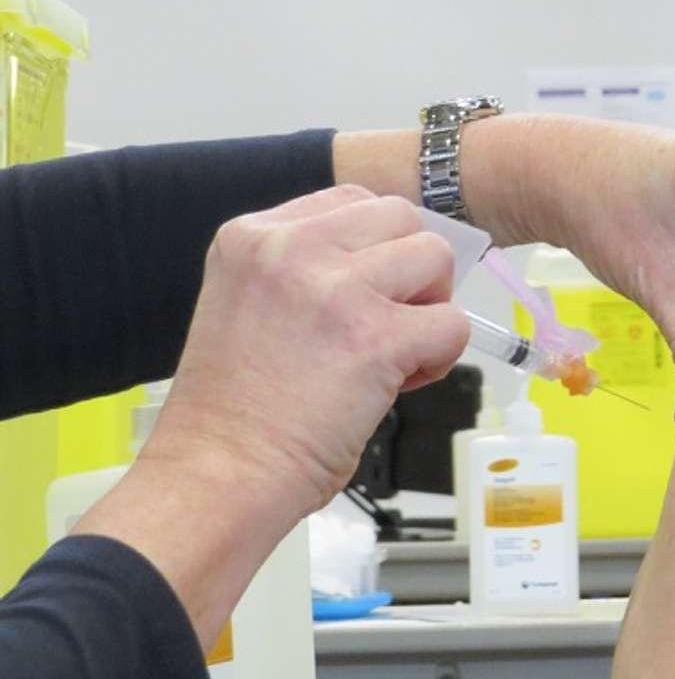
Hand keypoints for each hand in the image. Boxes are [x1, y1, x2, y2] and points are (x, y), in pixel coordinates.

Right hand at [147, 186, 467, 518]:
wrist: (218, 475)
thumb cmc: (236, 412)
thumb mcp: (249, 304)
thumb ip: (306, 272)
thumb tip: (389, 263)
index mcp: (252, 236)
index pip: (352, 202)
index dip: (375, 251)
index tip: (362, 298)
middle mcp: (291, 249)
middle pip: (401, 217)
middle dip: (410, 270)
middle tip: (388, 324)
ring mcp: (334, 289)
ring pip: (435, 257)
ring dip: (430, 308)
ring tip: (396, 353)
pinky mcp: (375, 337)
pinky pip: (453, 323)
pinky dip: (442, 356)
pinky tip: (401, 383)